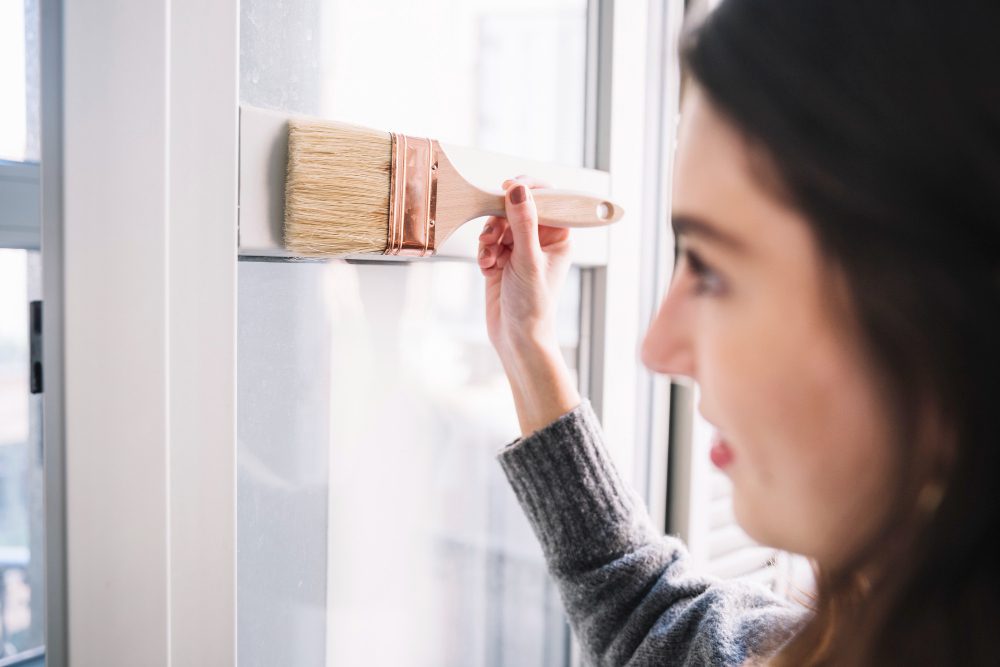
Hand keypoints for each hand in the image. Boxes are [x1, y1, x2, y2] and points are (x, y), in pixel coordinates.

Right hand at [477, 175, 571, 359]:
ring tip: (490, 257)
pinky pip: (488, 242)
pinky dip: (484, 252)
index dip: (527, 190)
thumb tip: (518, 190)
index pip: (547, 199)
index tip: (508, 188)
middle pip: (516, 208)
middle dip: (500, 220)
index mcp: (559, 237)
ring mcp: (520, 249)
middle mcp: (541, 240)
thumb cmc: (533, 305)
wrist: (516, 338)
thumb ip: (523, 223)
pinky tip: (488, 268)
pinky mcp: (502, 259)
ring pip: (498, 224)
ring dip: (489, 238)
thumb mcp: (528, 260)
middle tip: (493, 234)